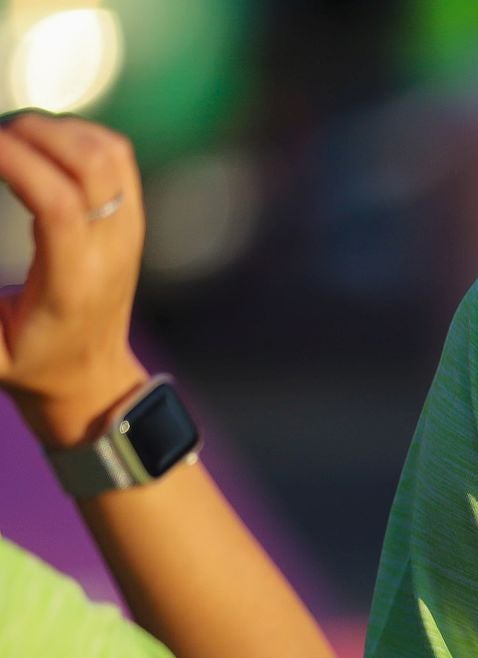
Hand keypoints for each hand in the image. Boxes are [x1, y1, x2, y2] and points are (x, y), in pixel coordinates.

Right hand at [0, 111, 147, 447]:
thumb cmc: (30, 364)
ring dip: (55, 129)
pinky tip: (40, 144)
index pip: (58, 203)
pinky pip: (116, 157)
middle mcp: (110, 251)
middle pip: (90, 165)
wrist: (91, 376)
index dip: (15, 160)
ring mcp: (128, 231)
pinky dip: (78, 134)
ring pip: (107, 153)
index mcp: (73, 283)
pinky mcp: (132, 219)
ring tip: (9, 136)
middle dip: (33, 133)